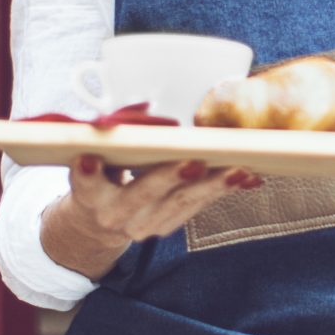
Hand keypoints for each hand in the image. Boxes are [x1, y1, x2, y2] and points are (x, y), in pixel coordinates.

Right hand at [39, 154, 264, 278]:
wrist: (97, 222)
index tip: (90, 160)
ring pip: (180, 203)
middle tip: (193, 162)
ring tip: (238, 168)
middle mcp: (115, 215)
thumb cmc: (98, 176)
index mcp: (88, 195)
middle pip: (142, 195)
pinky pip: (198, 206)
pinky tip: (248, 176)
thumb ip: (113, 135)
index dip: (88, 173)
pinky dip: (223, 189)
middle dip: (169, 178)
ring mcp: (144, 225)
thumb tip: (145, 109)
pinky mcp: (167, 225)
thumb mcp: (93, 155)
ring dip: (212, 185)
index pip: (86, 184)